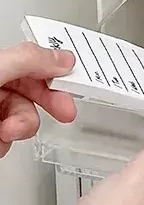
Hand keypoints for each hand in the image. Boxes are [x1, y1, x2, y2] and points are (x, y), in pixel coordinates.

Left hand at [0, 42, 76, 157]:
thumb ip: (30, 60)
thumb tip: (64, 59)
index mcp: (0, 65)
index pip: (34, 64)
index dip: (56, 73)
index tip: (75, 84)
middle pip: (33, 94)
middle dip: (47, 104)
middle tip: (65, 112)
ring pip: (22, 122)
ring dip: (21, 128)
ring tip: (7, 131)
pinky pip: (6, 143)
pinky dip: (3, 144)